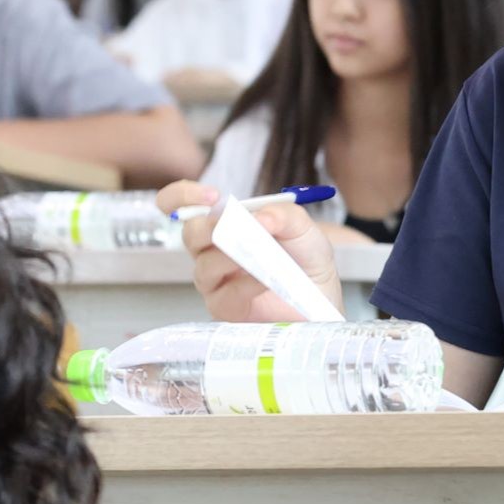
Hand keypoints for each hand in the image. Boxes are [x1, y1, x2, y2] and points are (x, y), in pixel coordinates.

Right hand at [157, 179, 343, 321]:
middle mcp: (212, 251)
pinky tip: (265, 279)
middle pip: (190, 233)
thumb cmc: (305, 261)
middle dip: (211, 226)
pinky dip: (246, 284)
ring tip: (263, 256)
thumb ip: (284, 215)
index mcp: (223, 224)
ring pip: (205, 265)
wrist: (322, 298)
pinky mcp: (225, 308)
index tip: (212, 195)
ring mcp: (215, 281)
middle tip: (237, 225)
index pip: (181, 205)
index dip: (183, 195)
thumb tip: (260, 216)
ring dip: (234, 256)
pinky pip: (224, 294)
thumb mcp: (303, 228)